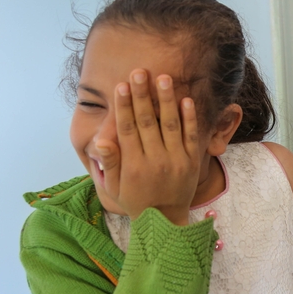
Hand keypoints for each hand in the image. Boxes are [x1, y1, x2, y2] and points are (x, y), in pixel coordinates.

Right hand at [96, 70, 199, 225]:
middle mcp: (155, 161)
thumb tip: (101, 141)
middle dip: (142, 95)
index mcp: (134, 165)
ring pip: (170, 125)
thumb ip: (110, 162)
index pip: (127, 129)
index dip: (124, 106)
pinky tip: (186, 99)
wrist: (165, 222)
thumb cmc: (135, 201)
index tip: (122, 85)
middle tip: (140, 72)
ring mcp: (176, 161)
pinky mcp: (191, 162)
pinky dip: (189, 118)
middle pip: (147, 122)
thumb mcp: (115, 187)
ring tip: (163, 77)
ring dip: (166, 100)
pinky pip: (191, 136)